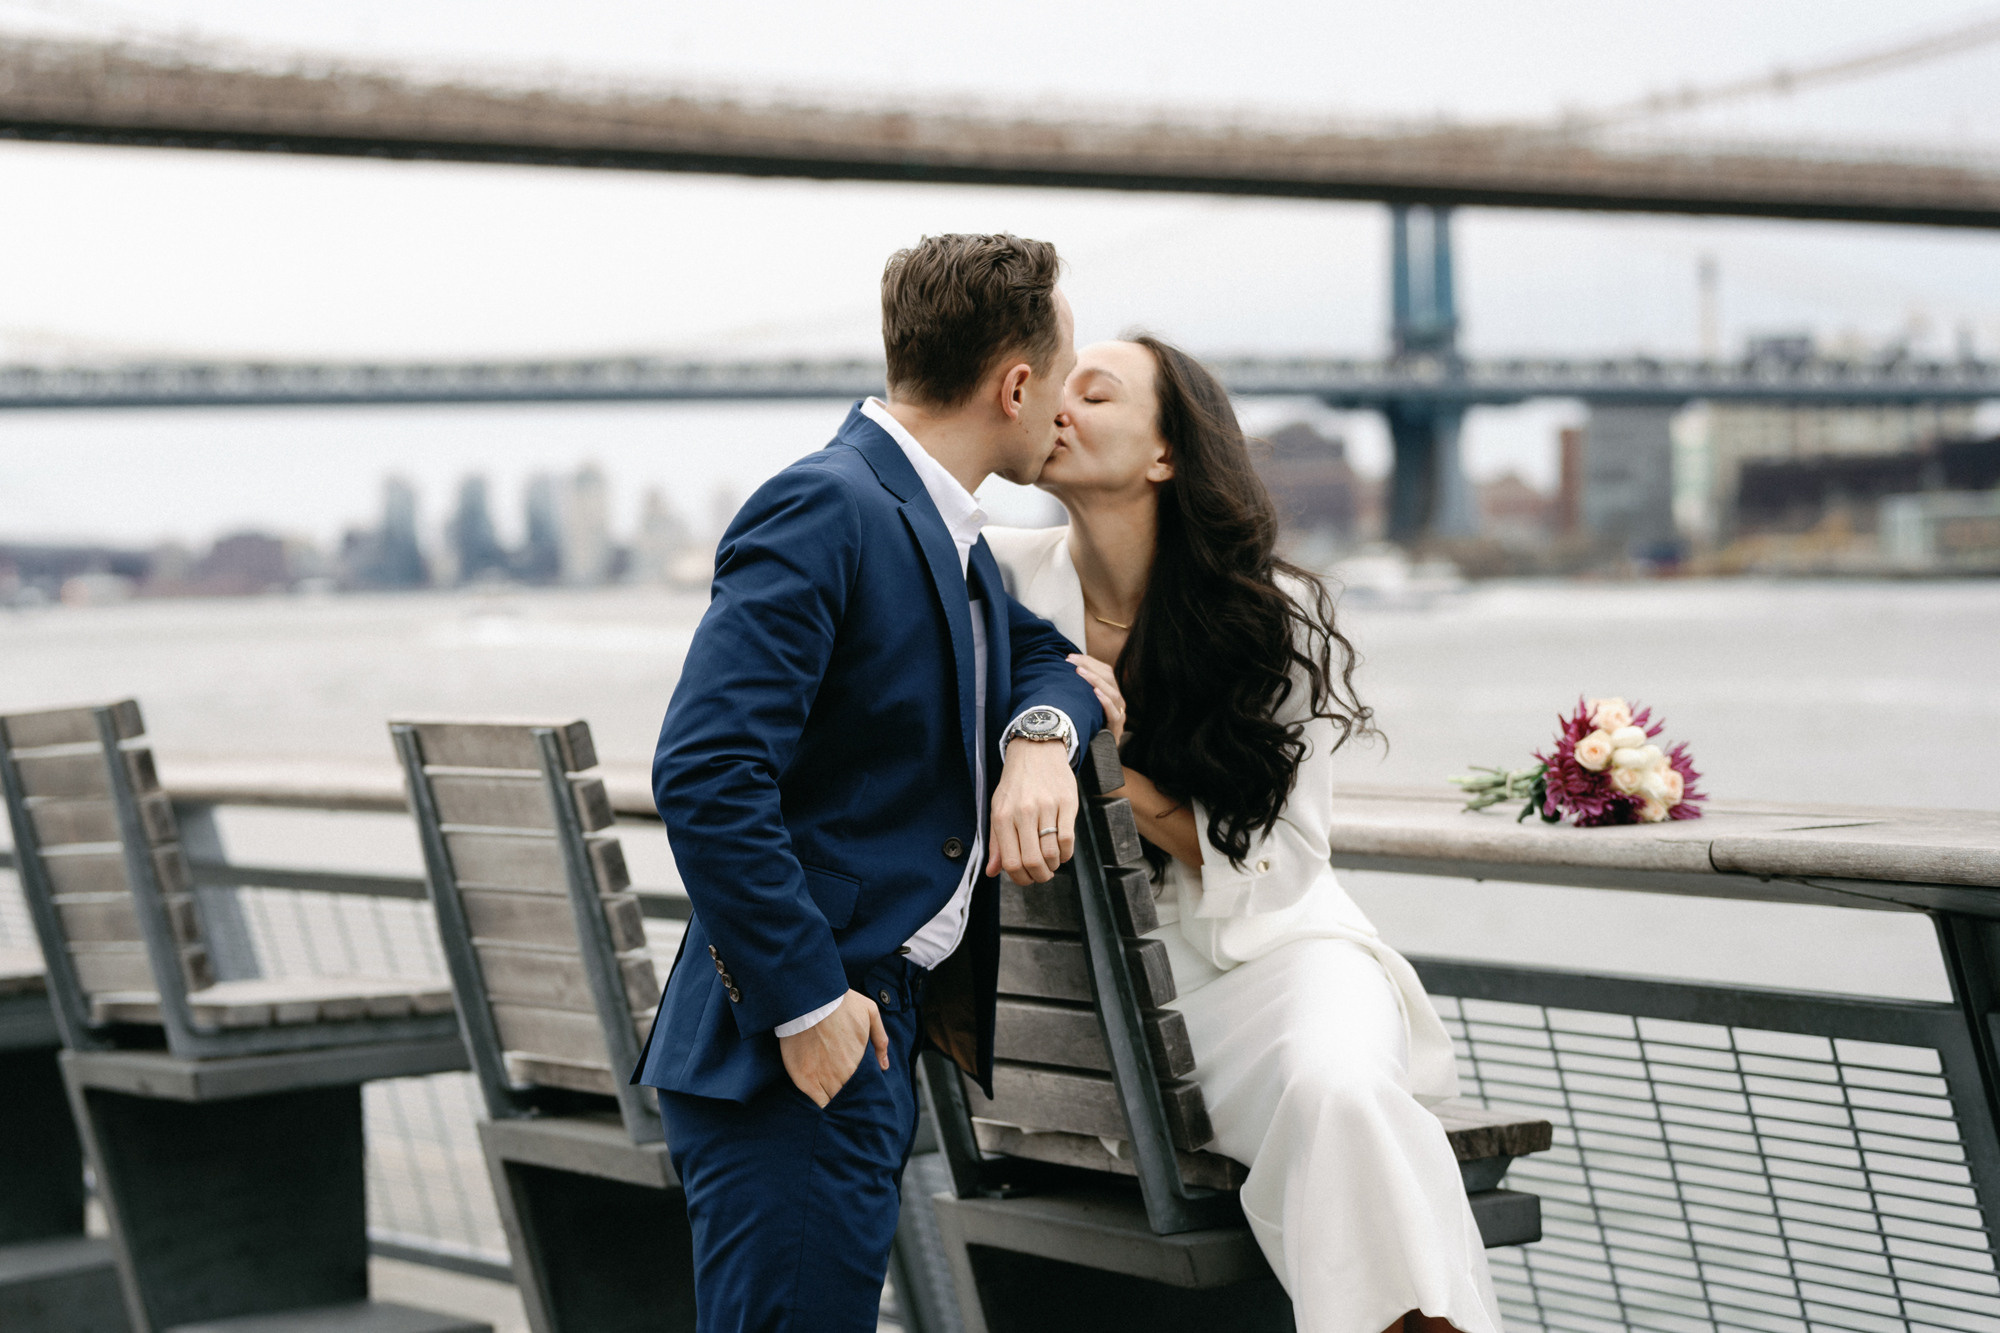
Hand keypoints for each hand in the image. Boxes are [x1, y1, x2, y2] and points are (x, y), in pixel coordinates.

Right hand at [777, 990, 888, 1107]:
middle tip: (849, 1094)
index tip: (862, 1088)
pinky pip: (818, 1102)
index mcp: (859, 1061)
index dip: (863, 1089)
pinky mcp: (805, 1079)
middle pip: (850, 1095)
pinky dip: (823, 1103)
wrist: (811, 1000)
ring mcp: (823, 1078)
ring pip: (835, 1101)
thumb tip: (884, 1065)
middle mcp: (843, 1074)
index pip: (865, 1086)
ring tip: (837, 1099)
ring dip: (837, 1101)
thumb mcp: (870, 1013)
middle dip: (852, 1097)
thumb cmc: (841, 1003)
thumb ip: (880, 1040)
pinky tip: (824, 1102)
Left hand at [987, 738, 1079, 884]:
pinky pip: (1068, 838)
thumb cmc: (1015, 783)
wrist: (1035, 750)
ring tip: (1052, 862)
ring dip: (1053, 866)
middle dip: (1039, 876)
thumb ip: (996, 842)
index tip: (1026, 879)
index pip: (1010, 861)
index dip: (1020, 878)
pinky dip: (1066, 853)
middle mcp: (1023, 812)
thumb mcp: (998, 809)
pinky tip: (1062, 851)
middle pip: (1033, 861)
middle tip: (1042, 875)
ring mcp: (1046, 806)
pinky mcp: (1067, 801)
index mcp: (1002, 816)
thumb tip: (992, 872)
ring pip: (1052, 852)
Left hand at [1067, 653, 1124, 739]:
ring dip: (1095, 680)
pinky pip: (1114, 713)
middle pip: (1108, 677)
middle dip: (1089, 667)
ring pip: (1112, 693)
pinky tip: (1096, 693)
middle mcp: (1117, 701)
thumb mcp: (1081, 704)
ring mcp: (1119, 714)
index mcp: (1110, 692)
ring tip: (1081, 673)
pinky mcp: (1116, 729)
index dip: (1089, 661)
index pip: (1104, 671)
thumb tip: (1061, 670)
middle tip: (1072, 662)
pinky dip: (1105, 702)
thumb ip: (1078, 690)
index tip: (1070, 657)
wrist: (1095, 755)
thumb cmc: (1085, 726)